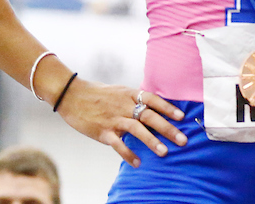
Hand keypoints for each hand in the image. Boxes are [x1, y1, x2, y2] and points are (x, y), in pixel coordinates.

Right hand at [58, 79, 186, 166]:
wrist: (72, 96)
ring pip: (136, 130)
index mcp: (130, 94)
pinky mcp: (102, 131)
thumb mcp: (121, 92)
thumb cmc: (100, 95)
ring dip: (151, 141)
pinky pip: (117, 144)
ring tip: (164, 152)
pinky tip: (137, 162)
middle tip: (182, 140)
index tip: (182, 117)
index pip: (153, 99)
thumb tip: (155, 108)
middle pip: (149, 116)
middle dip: (167, 128)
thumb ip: (136, 100)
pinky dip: (127, 153)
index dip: (168, 108)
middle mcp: (124, 106)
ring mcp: (113, 118)